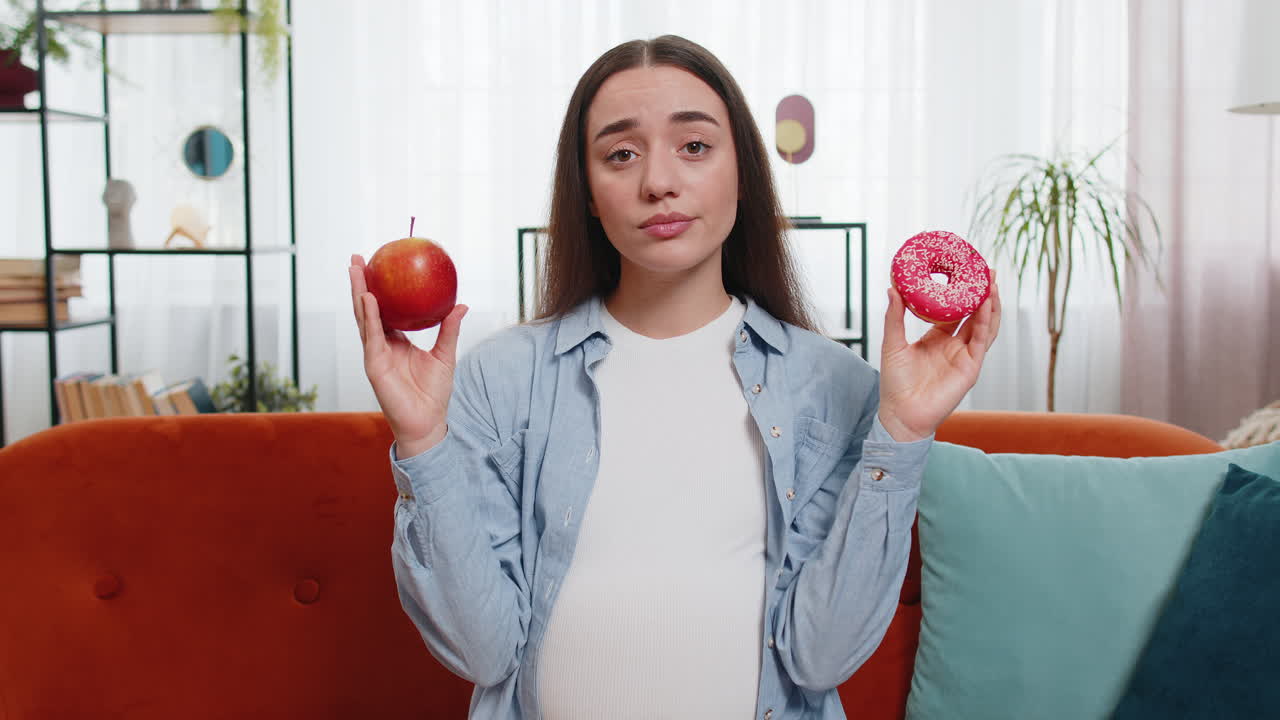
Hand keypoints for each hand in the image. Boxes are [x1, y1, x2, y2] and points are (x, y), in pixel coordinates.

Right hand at [349, 254, 467, 457]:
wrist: (428, 422)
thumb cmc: (434, 393)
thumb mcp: (446, 355)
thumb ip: (449, 329)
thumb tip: (462, 304)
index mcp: (395, 341)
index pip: (383, 309)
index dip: (379, 288)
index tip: (378, 264)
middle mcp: (381, 345)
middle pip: (367, 308)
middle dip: (360, 283)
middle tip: (357, 257)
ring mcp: (375, 354)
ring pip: (363, 318)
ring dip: (358, 292)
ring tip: (355, 269)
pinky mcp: (374, 365)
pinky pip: (372, 337)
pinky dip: (369, 317)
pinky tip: (368, 298)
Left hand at [877, 271, 1001, 441]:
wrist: (901, 413)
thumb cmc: (895, 383)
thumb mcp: (893, 343)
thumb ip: (895, 317)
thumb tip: (893, 289)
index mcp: (937, 338)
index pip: (955, 311)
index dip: (961, 293)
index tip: (964, 272)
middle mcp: (954, 345)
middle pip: (974, 314)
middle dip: (982, 293)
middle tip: (986, 270)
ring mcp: (965, 356)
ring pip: (984, 325)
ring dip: (990, 304)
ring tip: (992, 282)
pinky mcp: (971, 367)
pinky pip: (981, 340)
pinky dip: (985, 321)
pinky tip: (987, 304)